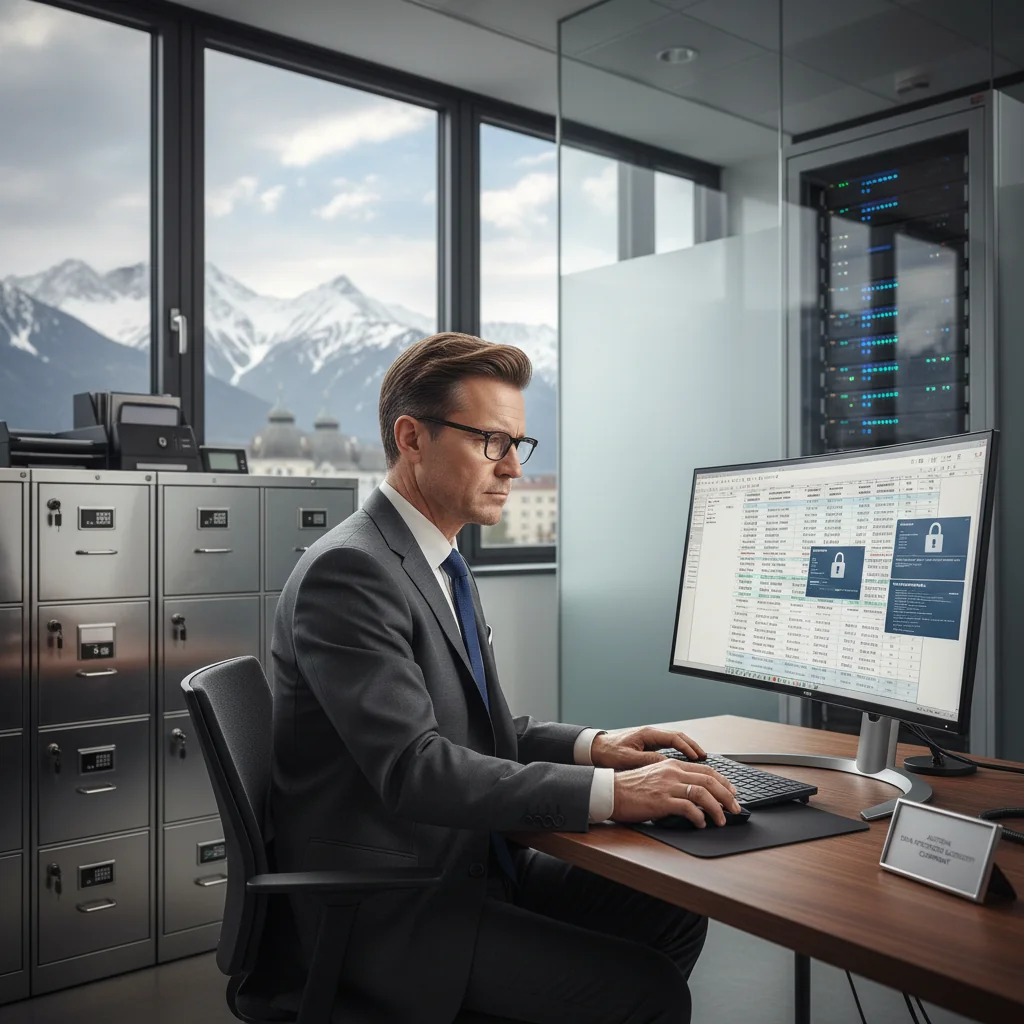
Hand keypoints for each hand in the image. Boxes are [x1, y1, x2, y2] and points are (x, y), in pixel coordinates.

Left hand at [590, 726, 707, 769]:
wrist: (596, 749)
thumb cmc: (609, 753)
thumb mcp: (629, 758)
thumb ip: (648, 760)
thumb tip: (667, 764)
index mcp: (647, 734)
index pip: (674, 738)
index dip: (687, 748)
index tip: (697, 757)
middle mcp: (651, 734)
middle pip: (678, 737)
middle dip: (692, 746)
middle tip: (705, 758)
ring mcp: (650, 739)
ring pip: (674, 741)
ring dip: (687, 749)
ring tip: (699, 759)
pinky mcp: (648, 745)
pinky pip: (668, 746)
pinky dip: (678, 752)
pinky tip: (683, 761)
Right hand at [609, 760, 740, 827]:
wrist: (611, 792)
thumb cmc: (630, 788)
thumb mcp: (655, 776)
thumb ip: (674, 781)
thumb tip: (694, 795)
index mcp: (671, 764)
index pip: (705, 770)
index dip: (723, 782)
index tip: (732, 792)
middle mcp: (672, 772)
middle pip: (709, 780)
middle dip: (727, 796)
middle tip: (735, 809)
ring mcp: (667, 785)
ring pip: (703, 793)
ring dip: (717, 809)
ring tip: (722, 820)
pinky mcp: (662, 801)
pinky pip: (688, 808)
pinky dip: (699, 817)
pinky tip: (701, 824)